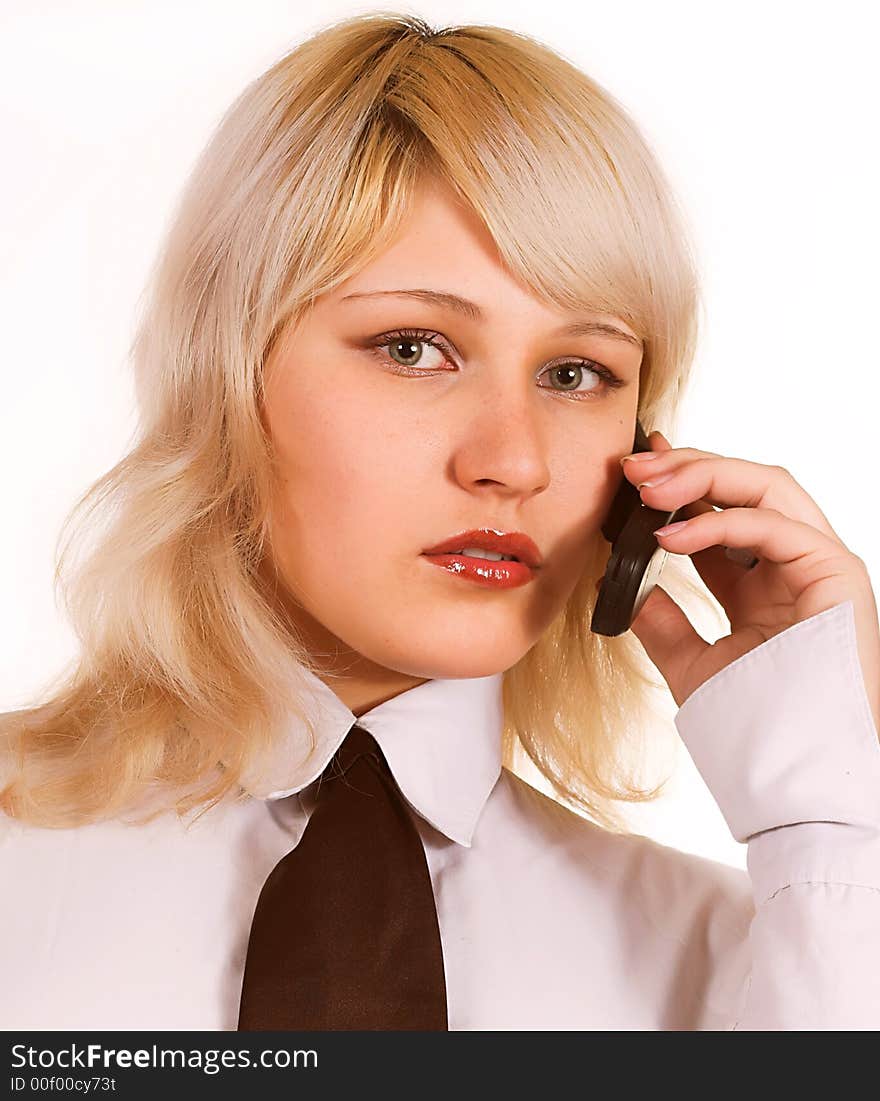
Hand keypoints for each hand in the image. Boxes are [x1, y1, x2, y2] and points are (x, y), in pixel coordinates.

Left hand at [621, 430, 879, 735]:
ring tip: (648, 488)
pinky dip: (718, 523)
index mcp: (764, 582)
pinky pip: (775, 525)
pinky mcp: (837, 573)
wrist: (798, 774)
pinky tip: (669, 538)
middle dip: (687, 467)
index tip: (634, 472)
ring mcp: (820, 564)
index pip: (720, 513)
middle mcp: (795, 564)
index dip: (678, 486)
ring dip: (703, 476)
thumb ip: (662, 622)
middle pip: (746, 486)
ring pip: (766, 487)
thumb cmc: (757, 727)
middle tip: (634, 465)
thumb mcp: (693, 664)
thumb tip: (621, 585)